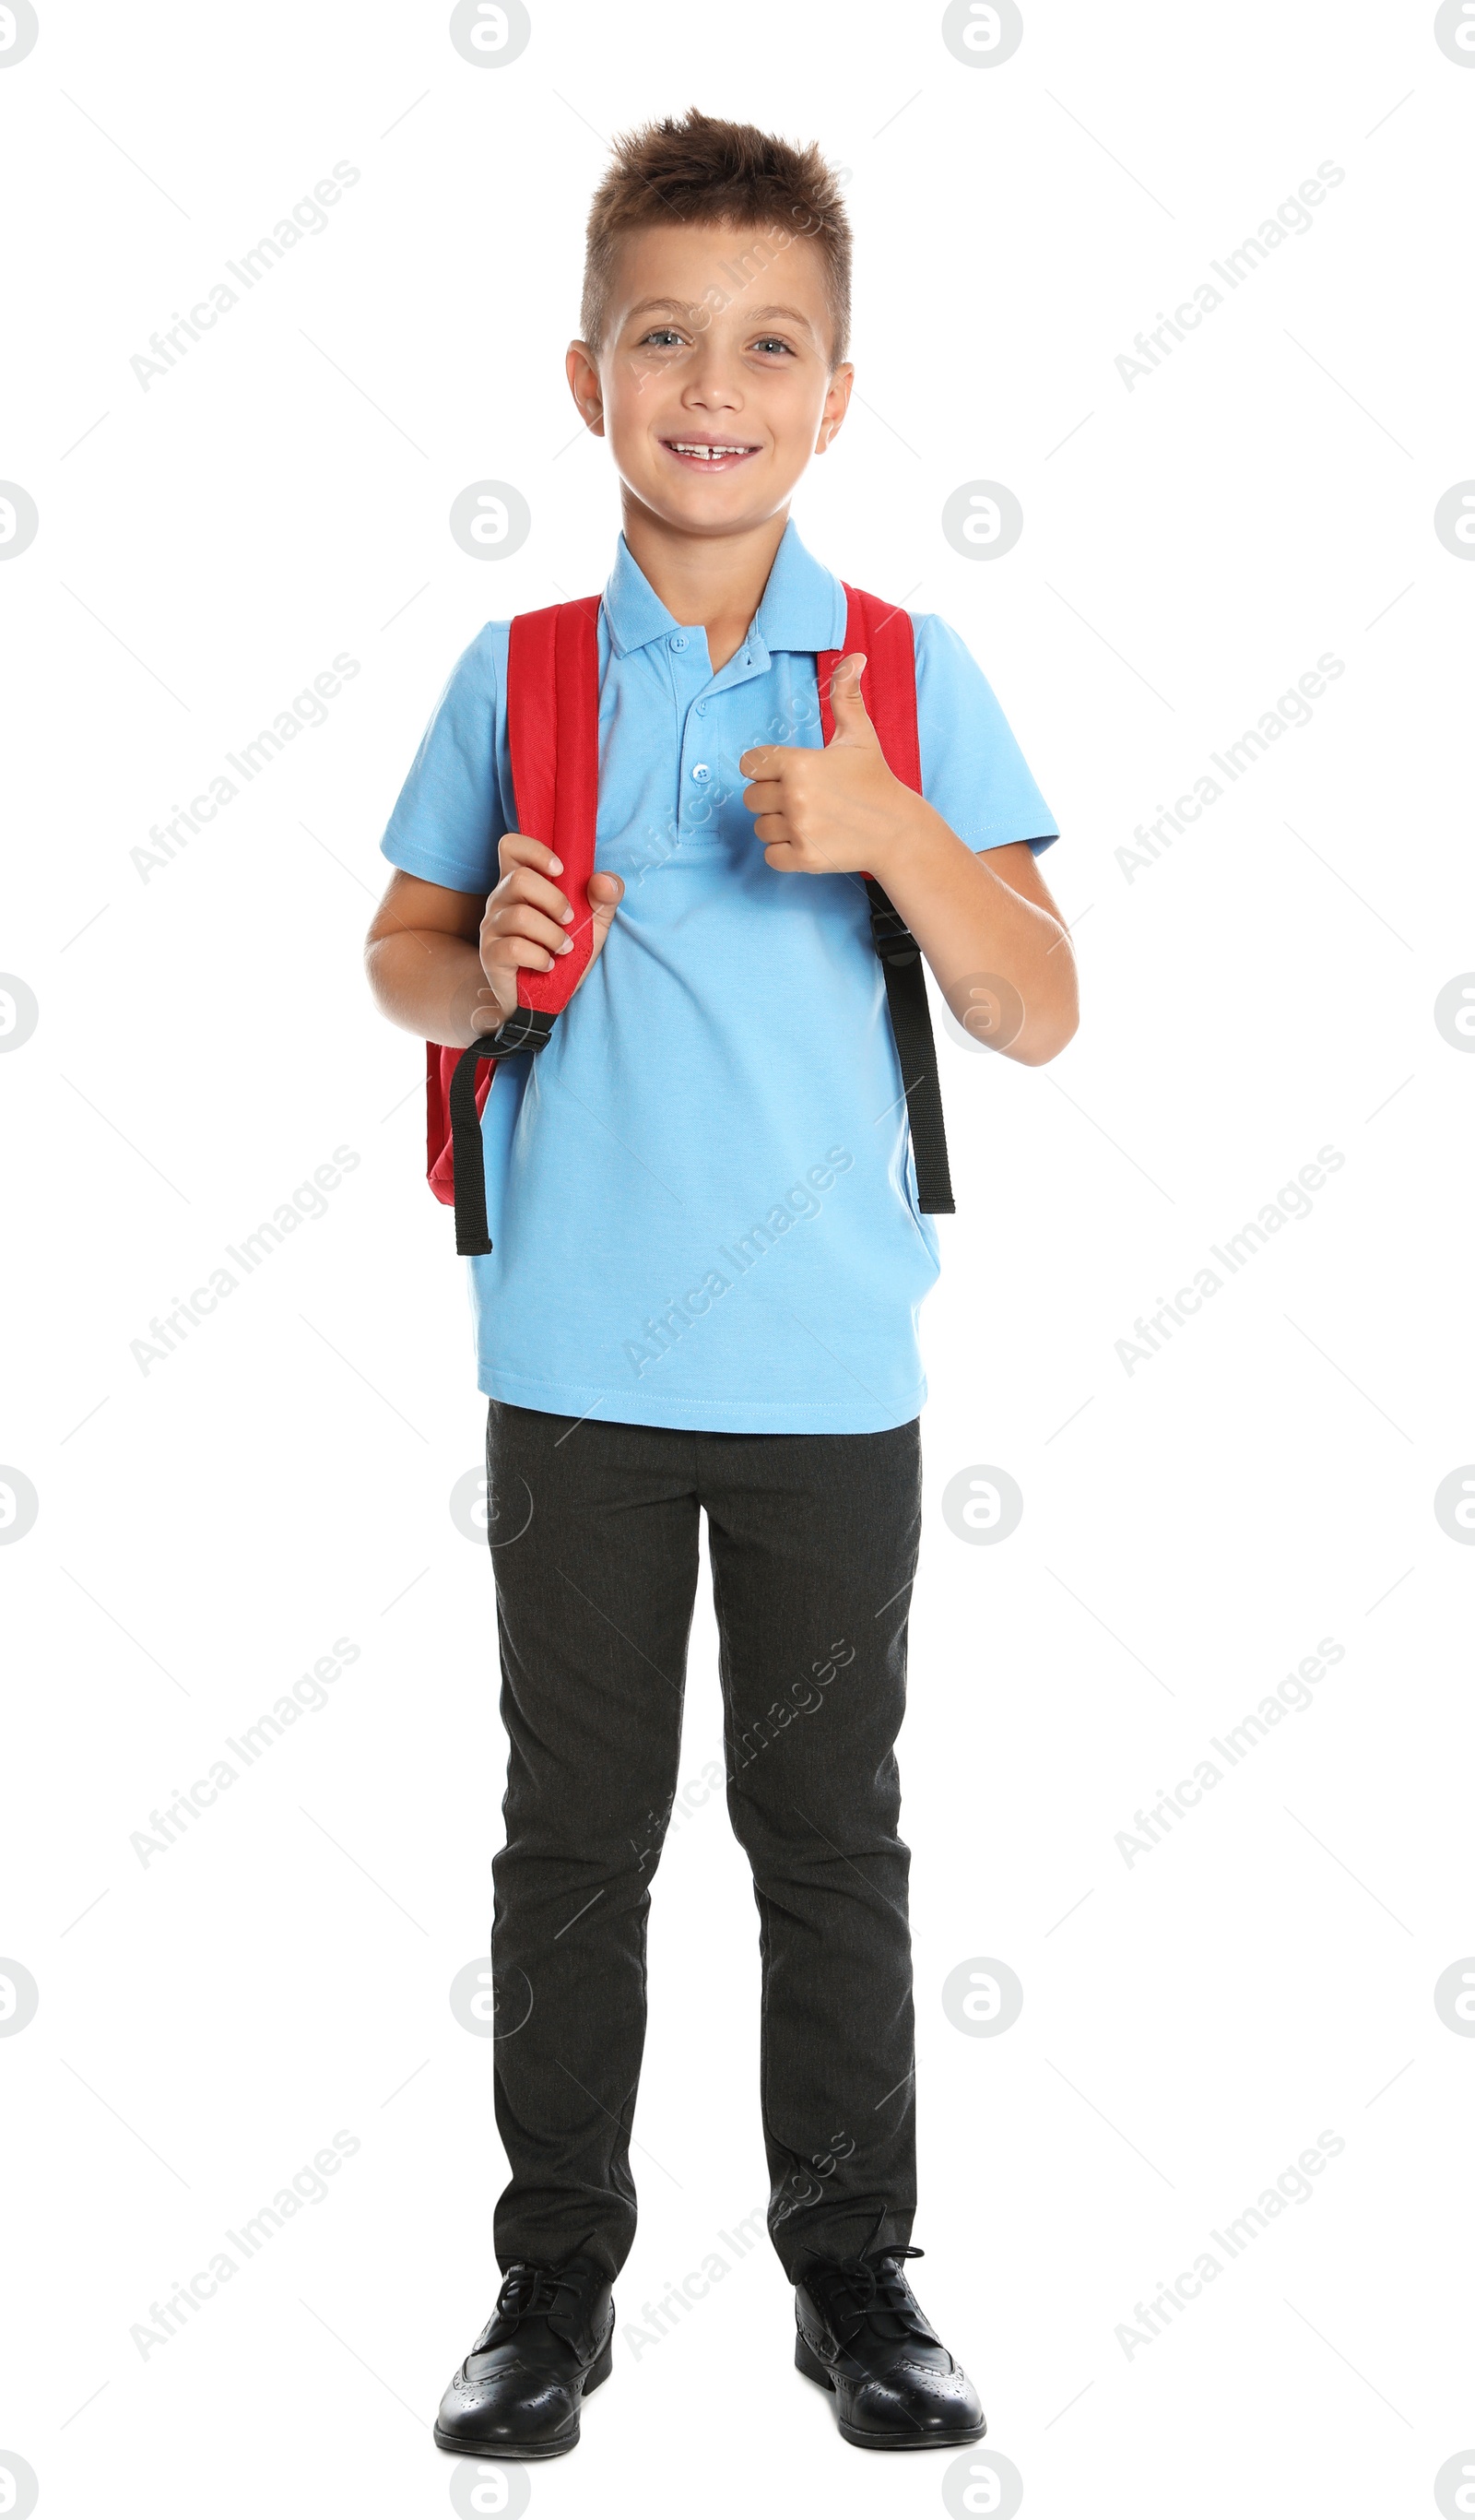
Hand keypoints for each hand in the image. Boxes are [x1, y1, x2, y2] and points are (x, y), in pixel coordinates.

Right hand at [475, 833, 623, 1031]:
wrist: (541, 1001)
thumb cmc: (562, 955)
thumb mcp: (593, 926)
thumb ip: (604, 899)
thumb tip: (604, 880)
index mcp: (520, 883)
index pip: (510, 846)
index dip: (534, 850)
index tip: (560, 869)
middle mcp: (500, 900)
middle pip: (519, 879)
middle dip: (554, 899)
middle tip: (570, 920)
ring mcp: (492, 927)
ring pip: (520, 916)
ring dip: (553, 934)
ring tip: (564, 948)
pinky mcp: (490, 955)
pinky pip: (515, 947)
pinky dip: (540, 957)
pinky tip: (549, 965)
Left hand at [738, 653, 921, 878]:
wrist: (897, 830)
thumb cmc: (875, 780)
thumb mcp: (860, 735)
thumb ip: (846, 696)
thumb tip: (854, 656)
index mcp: (799, 763)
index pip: (750, 764)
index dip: (763, 769)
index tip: (784, 774)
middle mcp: (795, 796)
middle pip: (751, 798)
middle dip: (770, 798)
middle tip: (801, 799)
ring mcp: (799, 829)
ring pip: (760, 827)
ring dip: (777, 825)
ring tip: (807, 819)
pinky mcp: (804, 858)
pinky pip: (770, 855)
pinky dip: (783, 852)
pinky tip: (806, 840)